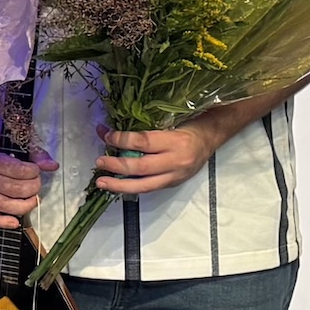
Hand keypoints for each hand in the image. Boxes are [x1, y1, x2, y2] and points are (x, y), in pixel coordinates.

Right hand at [0, 147, 57, 227]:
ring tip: (33, 197)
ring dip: (24, 204)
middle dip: (32, 186)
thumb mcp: (13, 140)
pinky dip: (3, 221)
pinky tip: (15, 222)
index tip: (36, 168)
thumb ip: (34, 153)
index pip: (16, 171)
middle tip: (36, 181)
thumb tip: (51, 165)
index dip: (32, 171)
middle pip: (12, 189)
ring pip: (3, 205)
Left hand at [94, 120, 225, 194]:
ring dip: (119, 185)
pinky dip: (131, 187)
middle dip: (117, 166)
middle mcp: (176, 161)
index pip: (143, 142)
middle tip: (99, 162)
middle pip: (141, 167)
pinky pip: (149, 188)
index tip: (106, 135)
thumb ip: (143, 128)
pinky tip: (117, 186)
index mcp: (175, 141)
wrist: (209, 139)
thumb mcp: (168, 121)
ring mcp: (175, 176)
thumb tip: (112, 130)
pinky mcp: (173, 184)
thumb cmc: (187, 126)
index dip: (121, 140)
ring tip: (102, 182)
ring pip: (144, 185)